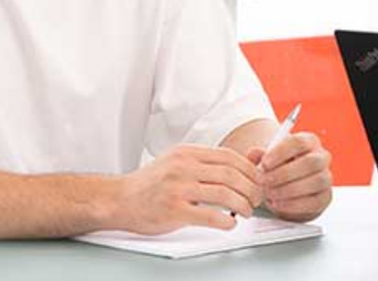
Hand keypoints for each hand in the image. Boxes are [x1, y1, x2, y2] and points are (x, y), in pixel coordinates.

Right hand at [115, 145, 262, 233]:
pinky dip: (225, 221)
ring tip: (247, 212)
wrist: (119, 199)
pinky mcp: (173, 210)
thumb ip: (209, 162)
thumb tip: (248, 160)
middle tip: (257, 199)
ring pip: (224, 194)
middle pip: (230, 175)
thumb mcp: (179, 162)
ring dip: (243, 205)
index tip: (258, 181)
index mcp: (187, 153)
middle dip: (251, 188)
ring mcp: (177, 188)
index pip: (229, 157)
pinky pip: (209, 216)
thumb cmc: (152, 183)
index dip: (249, 170)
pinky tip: (230, 224)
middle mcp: (183, 167)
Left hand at [247, 132, 332, 221]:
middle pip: (310, 162)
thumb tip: (253, 153)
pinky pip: (314, 201)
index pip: (299, 142)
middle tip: (265, 181)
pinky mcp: (325, 197)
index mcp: (308, 141)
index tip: (265, 163)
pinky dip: (294, 204)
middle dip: (284, 174)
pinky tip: (278, 203)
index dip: (281, 152)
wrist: (287, 191)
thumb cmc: (279, 169)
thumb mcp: (268, 160)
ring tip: (270, 194)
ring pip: (315, 181)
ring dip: (289, 190)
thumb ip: (260, 156)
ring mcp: (326, 177)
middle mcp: (321, 157)